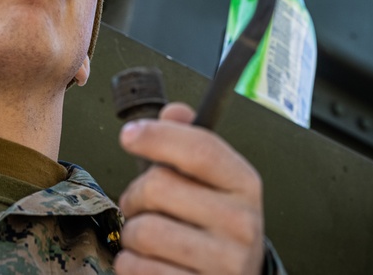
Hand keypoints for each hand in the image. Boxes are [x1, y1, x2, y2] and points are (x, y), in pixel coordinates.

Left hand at [115, 102, 264, 273]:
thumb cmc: (214, 223)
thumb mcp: (213, 181)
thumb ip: (191, 142)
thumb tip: (174, 113)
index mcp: (244, 184)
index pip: (200, 149)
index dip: (157, 137)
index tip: (128, 135)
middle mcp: (241, 222)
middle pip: (159, 186)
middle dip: (135, 193)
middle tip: (140, 204)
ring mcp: (224, 261)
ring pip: (143, 230)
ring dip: (132, 232)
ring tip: (148, 236)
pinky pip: (137, 267)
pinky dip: (131, 262)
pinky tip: (150, 260)